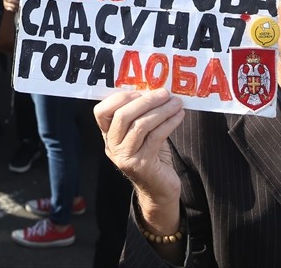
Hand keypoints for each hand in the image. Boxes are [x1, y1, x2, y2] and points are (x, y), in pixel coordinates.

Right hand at [93, 89, 185, 234]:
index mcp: (108, 136)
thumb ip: (142, 115)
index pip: (101, 112)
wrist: (160, 190)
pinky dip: (169, 123)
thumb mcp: (142, 134)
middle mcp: (113, 147)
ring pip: (140, 125)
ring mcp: (125, 157)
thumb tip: (155, 91)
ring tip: (176, 103)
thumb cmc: (152, 156)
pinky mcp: (142, 165)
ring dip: (161, 110)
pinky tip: (179, 116)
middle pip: (122, 115)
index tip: (140, 91)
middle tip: (164, 93)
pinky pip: (155, 137)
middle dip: (145, 101)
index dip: (119, 98)